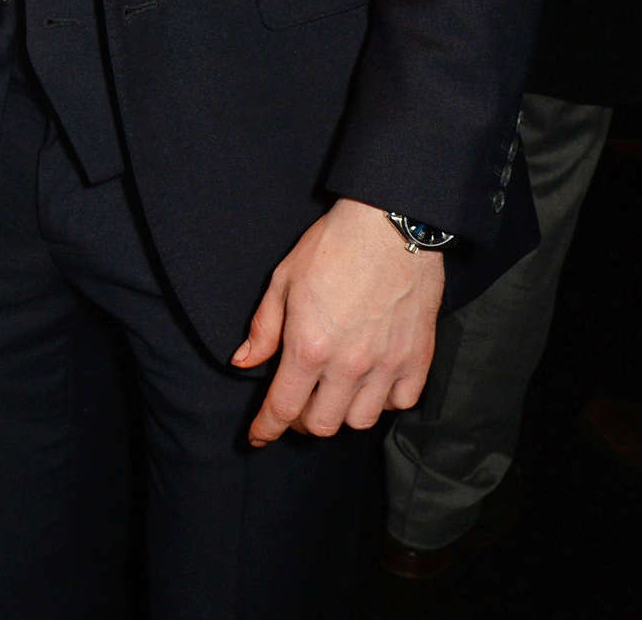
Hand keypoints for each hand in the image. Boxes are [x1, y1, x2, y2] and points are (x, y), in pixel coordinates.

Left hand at [233, 197, 443, 445]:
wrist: (391, 225)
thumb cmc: (333, 246)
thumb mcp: (284, 279)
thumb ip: (264, 328)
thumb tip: (243, 362)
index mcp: (309, 347)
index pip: (283, 408)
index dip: (266, 428)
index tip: (258, 436)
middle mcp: (348, 366)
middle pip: (322, 424)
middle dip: (302, 419)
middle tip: (298, 400)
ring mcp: (387, 366)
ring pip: (360, 421)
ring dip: (342, 412)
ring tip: (334, 389)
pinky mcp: (417, 360)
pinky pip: (399, 404)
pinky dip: (382, 400)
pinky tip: (371, 380)